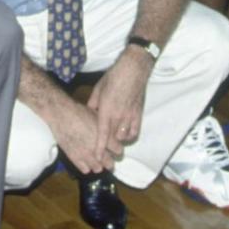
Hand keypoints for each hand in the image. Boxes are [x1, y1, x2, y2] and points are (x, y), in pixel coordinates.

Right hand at [49, 96, 115, 175]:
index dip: (116, 148)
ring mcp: (85, 155)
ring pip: (98, 169)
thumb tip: (110, 132)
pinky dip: (86, 166)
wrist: (60, 113)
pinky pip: (85, 170)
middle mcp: (97, 149)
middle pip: (110, 164)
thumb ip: (105, 127)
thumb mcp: (96, 115)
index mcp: (104, 137)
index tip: (113, 146)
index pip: (118, 150)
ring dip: (98, 164)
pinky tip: (84, 159)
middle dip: (109, 159)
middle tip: (105, 155)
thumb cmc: (78, 111)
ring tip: (94, 158)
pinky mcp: (74, 158)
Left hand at [86, 49, 150, 163]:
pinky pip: (134, 132)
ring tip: (113, 138)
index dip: (99, 147)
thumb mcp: (98, 89)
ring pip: (123, 138)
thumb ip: (93, 103)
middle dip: (108, 146)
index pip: (101, 133)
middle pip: (112, 139)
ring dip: (118, 140)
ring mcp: (129, 117)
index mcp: (106, 110)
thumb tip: (90, 113)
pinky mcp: (138, 115)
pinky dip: (129, 136)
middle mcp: (118, 116)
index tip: (97, 157)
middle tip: (104, 150)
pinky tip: (125, 134)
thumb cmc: (112, 78)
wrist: (132, 71)